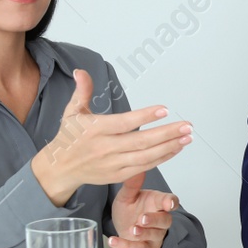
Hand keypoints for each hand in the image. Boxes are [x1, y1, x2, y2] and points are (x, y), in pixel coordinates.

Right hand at [31, 70, 191, 205]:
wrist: (59, 168)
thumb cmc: (69, 137)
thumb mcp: (72, 111)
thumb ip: (82, 91)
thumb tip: (81, 71)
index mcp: (95, 129)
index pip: (124, 123)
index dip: (145, 116)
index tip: (164, 110)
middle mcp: (105, 148)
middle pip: (141, 141)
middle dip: (167, 133)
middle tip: (187, 126)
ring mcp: (113, 163)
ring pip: (146, 156)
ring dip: (169, 146)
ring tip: (187, 137)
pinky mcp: (118, 175)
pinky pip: (144, 167)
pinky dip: (161, 158)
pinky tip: (175, 149)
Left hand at [109, 171, 178, 247]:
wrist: (124, 231)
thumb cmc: (130, 212)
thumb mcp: (127, 197)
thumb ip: (132, 185)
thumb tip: (137, 169)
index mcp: (156, 204)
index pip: (170, 202)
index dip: (170, 203)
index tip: (167, 203)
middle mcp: (159, 221)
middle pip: (165, 220)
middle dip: (155, 220)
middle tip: (143, 218)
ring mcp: (153, 236)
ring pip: (154, 235)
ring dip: (143, 233)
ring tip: (132, 229)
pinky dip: (124, 245)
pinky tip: (113, 241)